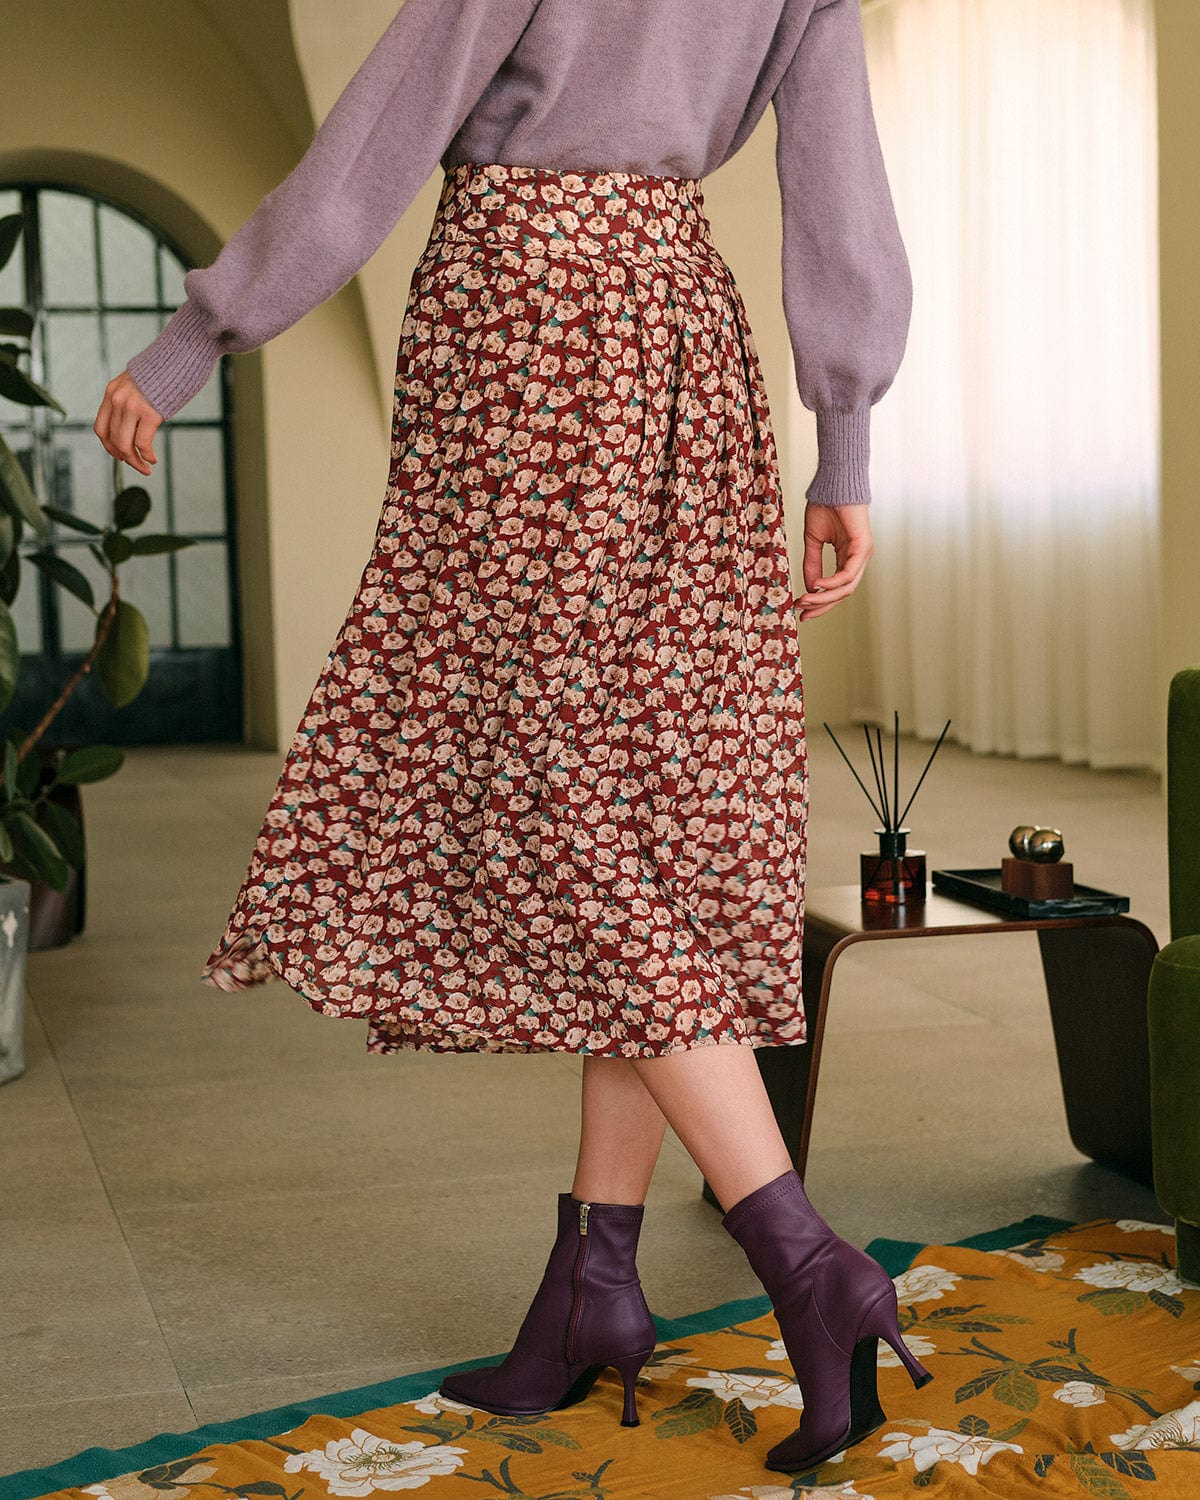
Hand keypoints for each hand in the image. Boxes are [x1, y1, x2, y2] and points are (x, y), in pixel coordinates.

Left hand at [94, 371, 162, 477]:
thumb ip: (130, 400)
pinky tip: (153, 459)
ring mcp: (132, 406)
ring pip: (125, 444)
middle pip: (113, 439)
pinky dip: (147, 455)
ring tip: (146, 468)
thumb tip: (134, 422)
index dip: (108, 446)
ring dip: (135, 461)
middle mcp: (118, 400)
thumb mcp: (137, 383)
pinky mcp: (149, 413)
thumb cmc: (164, 370)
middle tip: (137, 466)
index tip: (119, 455)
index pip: (101, 427)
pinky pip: (142, 443)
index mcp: (112, 392)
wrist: (179, 355)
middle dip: (125, 458)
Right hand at [794, 501, 873, 621]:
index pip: (837, 588)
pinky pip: (848, 573)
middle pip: (843, 593)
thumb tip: (810, 588)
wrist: (833, 484)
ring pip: (846, 587)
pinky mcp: (863, 547)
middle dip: (822, 606)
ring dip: (825, 597)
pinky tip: (818, 585)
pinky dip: (833, 582)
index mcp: (848, 557)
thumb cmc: (825, 505)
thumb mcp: (813, 540)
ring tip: (806, 601)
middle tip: (803, 613)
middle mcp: (858, 559)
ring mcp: (863, 554)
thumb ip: (812, 564)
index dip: (820, 601)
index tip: (801, 609)